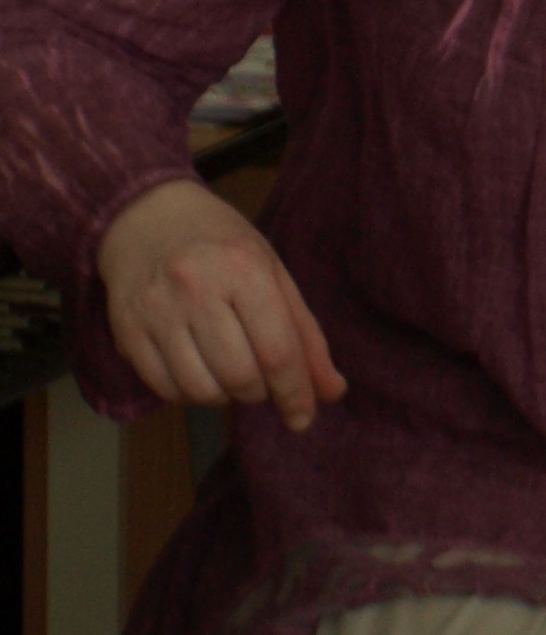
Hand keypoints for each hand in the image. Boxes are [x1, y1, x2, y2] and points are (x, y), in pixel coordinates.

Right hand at [95, 179, 346, 432]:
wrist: (147, 218)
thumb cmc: (223, 247)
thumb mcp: (274, 275)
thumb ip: (305, 336)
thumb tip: (331, 392)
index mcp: (245, 270)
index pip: (277, 352)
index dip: (295, 393)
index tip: (303, 416)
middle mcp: (197, 290)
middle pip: (240, 376)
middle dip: (260, 392)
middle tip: (263, 379)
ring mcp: (156, 311)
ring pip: (200, 389)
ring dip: (225, 396)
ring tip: (231, 373)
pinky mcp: (126, 329)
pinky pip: (164, 388)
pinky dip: (190, 394)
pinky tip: (199, 371)